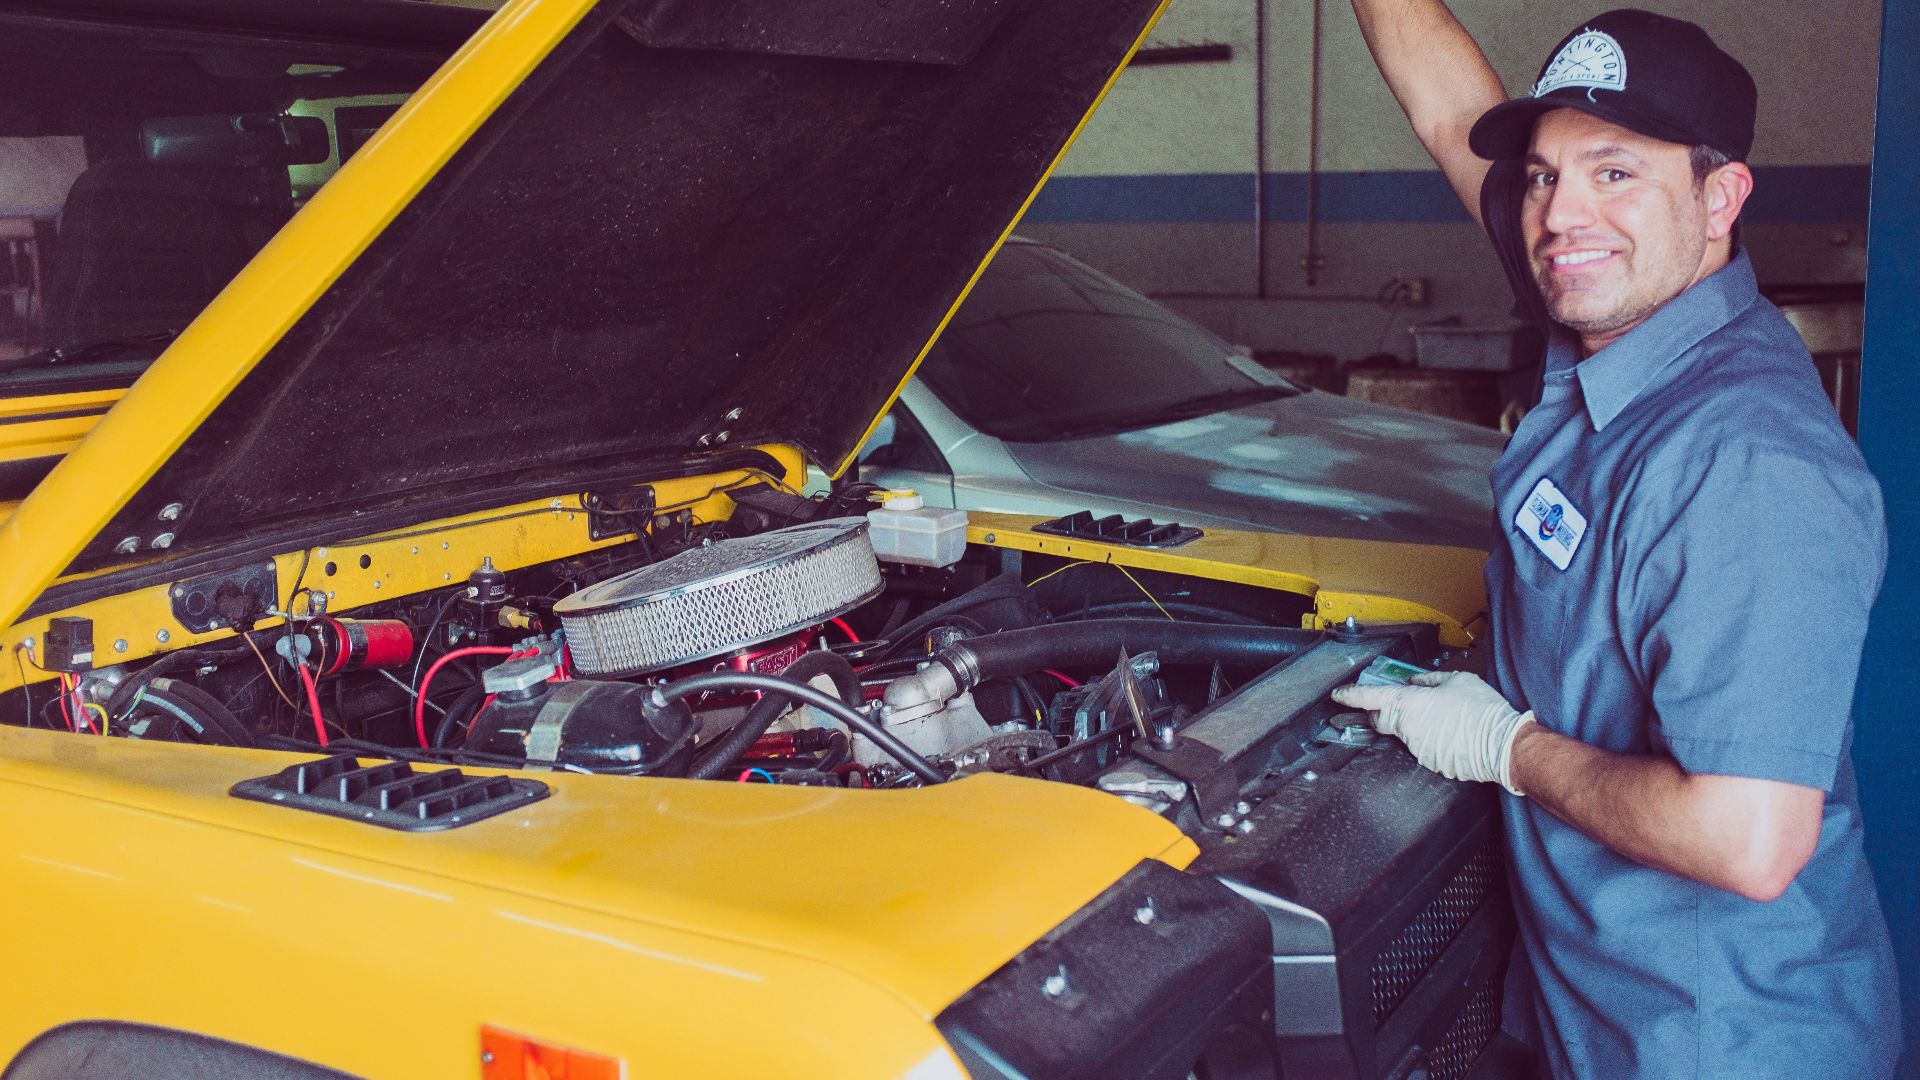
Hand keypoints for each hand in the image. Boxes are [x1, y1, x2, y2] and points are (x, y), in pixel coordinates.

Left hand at [1331, 671, 1533, 793]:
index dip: (1350, 695)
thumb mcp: (1457, 680)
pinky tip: (1451, 733)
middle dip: (1382, 712)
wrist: (1503, 744)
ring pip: (1405, 734)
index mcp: (1408, 703)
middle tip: (1398, 704)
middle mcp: (1407, 728)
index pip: (1369, 698)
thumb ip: (1429, 680)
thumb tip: (1416, 682)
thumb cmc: (1482, 710)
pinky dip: (1431, 740)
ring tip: (1443, 718)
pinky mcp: (1430, 762)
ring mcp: (1417, 748)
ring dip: (1415, 726)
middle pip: (1381, 720)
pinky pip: (1423, 748)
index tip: (1339, 695)